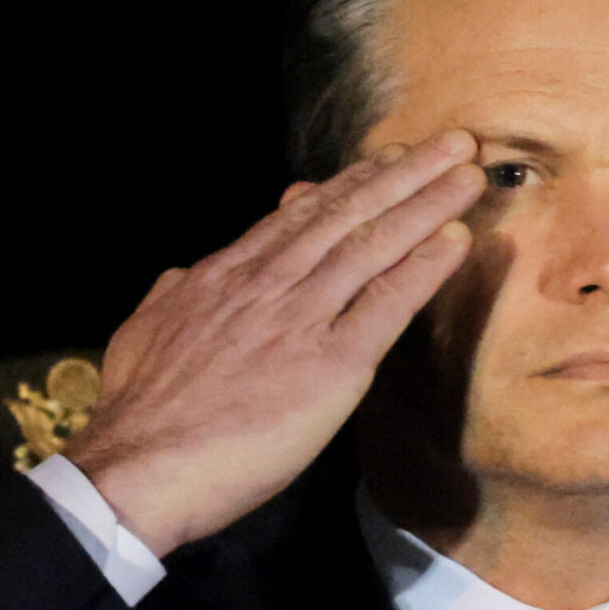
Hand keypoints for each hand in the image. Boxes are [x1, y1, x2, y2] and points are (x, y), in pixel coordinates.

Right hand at [63, 130, 484, 556]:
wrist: (140, 466)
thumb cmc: (139, 413)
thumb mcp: (142, 332)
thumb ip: (170, 298)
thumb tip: (183, 273)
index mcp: (226, 277)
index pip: (300, 219)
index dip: (350, 186)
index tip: (388, 159)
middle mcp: (269, 284)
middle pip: (346, 216)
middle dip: (404, 174)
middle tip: (453, 143)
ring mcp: (301, 320)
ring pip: (373, 247)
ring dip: (427, 205)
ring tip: (469, 173)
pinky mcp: (331, 365)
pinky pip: (387, 306)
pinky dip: (425, 269)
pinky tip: (457, 240)